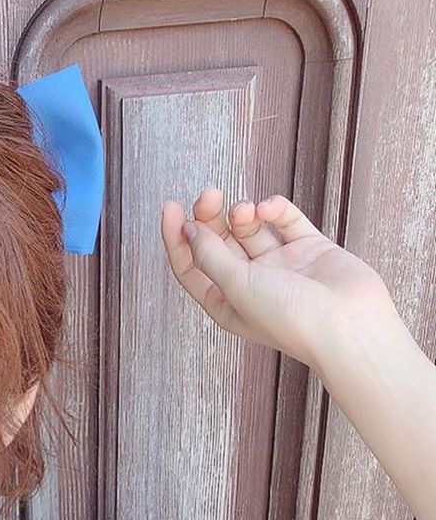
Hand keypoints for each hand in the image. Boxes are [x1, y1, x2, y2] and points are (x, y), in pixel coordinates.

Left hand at [160, 188, 400, 370]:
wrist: (346, 324)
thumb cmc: (288, 317)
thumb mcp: (236, 286)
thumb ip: (209, 256)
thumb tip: (187, 230)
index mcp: (226, 303)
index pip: (191, 268)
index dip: (177, 239)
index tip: (172, 207)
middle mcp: (251, 285)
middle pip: (219, 244)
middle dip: (210, 218)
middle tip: (209, 196)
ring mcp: (281, 266)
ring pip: (251, 230)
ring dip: (243, 213)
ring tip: (244, 209)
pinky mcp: (310, 249)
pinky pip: (286, 222)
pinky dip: (275, 210)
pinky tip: (270, 207)